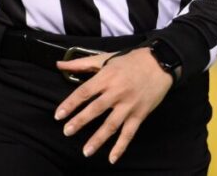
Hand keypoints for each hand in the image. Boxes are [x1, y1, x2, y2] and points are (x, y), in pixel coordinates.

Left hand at [54, 48, 173, 163]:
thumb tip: (59, 65)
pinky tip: (112, 158)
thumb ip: (81, 63)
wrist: (159, 63)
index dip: (70, 104)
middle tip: (67, 132)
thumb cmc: (129, 60)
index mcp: (106, 78)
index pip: (84, 92)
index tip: (58, 115)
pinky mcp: (140, 114)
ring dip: (98, 139)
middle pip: (96, 109)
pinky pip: (129, 133)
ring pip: (112, 124)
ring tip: (86, 151)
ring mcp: (129, 105)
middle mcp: (117, 92)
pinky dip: (121, 147)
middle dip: (81, 121)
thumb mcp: (105, 58)